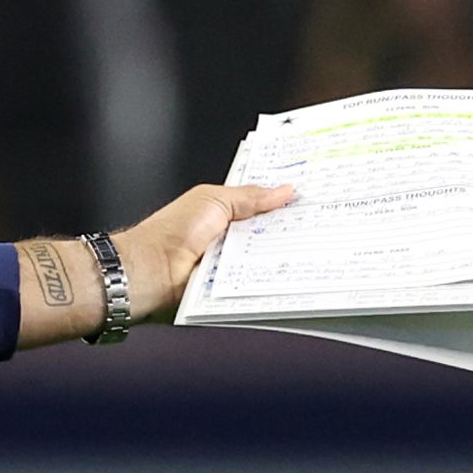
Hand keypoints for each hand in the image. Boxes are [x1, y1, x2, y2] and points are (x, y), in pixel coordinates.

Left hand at [116, 180, 296, 308]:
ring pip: (267, 255)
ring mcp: (232, 258)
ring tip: (308, 242)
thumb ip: (250, 196)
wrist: (153, 269)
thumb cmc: (173, 230)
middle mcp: (231, 233)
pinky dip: (267, 273)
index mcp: (225, 207)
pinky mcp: (231, 282)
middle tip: (319, 219)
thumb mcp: (215, 200)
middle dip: (291, 226)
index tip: (310, 196)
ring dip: (282, 251)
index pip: (262, 202)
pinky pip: (256, 277)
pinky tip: (283, 267)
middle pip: (270, 230)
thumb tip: (283, 190)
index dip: (283, 200)